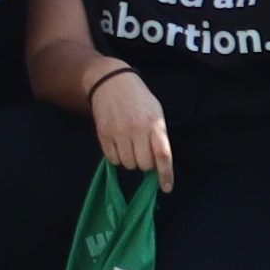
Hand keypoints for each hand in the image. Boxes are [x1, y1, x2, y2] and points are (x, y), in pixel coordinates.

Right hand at [87, 67, 173, 183]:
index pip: (162, 155)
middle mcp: (137, 129)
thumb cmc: (139, 99)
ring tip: (129, 145)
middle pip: (143, 164)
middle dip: (145, 163)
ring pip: (127, 164)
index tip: (166, 188)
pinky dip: (116, 157)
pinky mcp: (103, 134)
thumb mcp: (156, 113)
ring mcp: (118, 132)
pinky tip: (118, 144)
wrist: (112, 82)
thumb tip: (157, 165)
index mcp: (154, 123)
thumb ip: (158, 137)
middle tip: (143, 151)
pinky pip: (112, 159)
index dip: (165, 174)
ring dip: (130, 160)